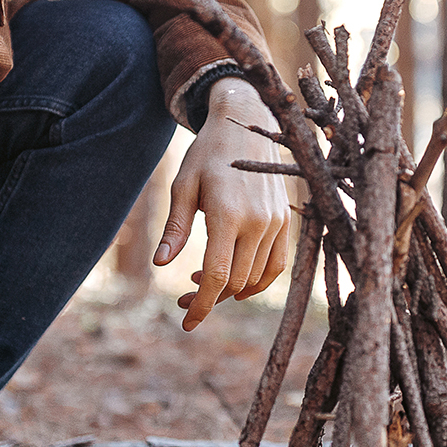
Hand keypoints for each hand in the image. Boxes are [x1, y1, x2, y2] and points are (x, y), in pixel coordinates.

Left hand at [153, 78, 292, 329]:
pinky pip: (276, 265)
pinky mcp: (285, 221)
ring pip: (255, 277)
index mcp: (229, 214)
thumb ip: (176, 227)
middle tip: (183, 297)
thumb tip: (161, 263)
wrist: (246, 124)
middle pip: (234, 281)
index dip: (202, 305)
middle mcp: (258, 222)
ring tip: (201, 282)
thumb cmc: (208, 154)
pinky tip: (233, 281)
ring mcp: (276, 223)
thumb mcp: (184, 186)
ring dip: (229, 289)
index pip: (216, 275)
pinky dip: (256, 281)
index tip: (186, 323)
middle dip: (209, 298)